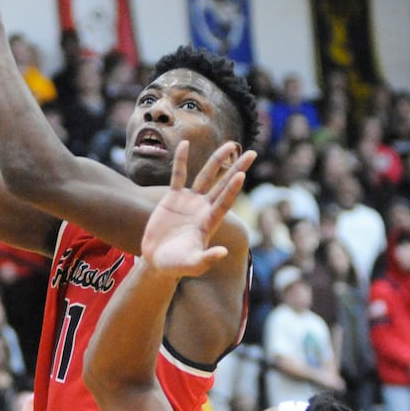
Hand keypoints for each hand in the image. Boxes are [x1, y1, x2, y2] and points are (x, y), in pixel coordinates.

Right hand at [140, 141, 254, 279]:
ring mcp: (189, 201)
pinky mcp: (173, 198)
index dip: (232, 189)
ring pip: (205, 176)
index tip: (242, 174)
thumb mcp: (191, 265)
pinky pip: (178, 175)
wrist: (157, 260)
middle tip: (252, 152)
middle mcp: (203, 209)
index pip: (224, 202)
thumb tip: (223, 252)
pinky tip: (184, 144)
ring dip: (217, 160)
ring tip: (229, 144)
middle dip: (236, 168)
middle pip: (223, 184)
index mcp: (209, 222)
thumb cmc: (176, 265)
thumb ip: (206, 259)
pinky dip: (180, 161)